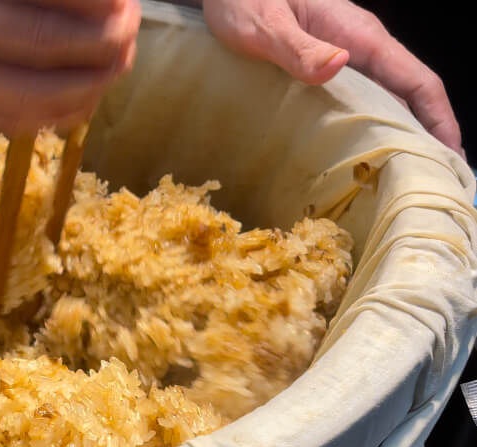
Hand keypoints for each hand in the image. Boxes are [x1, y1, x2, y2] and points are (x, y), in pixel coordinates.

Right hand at [0, 0, 140, 132]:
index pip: (37, 6)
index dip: (93, 3)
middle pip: (44, 55)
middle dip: (102, 48)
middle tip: (131, 32)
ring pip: (28, 102)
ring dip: (84, 90)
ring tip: (114, 69)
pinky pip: (1, 121)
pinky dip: (48, 115)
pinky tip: (76, 100)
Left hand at [200, 0, 462, 156]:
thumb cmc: (243, 1)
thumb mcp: (266, 25)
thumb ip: (298, 48)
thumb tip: (340, 64)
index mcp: (359, 35)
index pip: (416, 79)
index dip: (439, 118)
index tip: (451, 155)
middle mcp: (360, 47)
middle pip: (410, 94)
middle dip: (428, 135)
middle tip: (434, 181)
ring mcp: (345, 58)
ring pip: (388, 99)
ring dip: (402, 134)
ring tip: (406, 177)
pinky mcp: (325, 68)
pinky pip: (361, 100)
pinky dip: (373, 128)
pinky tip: (366, 155)